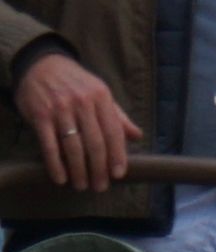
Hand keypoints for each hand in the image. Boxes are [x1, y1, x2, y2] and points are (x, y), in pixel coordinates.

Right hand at [13, 51, 129, 194]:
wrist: (42, 65)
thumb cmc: (75, 83)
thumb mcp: (100, 93)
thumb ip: (117, 116)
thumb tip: (138, 135)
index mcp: (102, 98)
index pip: (113, 131)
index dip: (118, 155)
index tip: (119, 174)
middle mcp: (83, 104)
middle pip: (95, 142)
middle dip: (99, 168)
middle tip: (100, 186)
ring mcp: (61, 110)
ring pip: (74, 146)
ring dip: (79, 170)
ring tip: (82, 185)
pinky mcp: (41, 116)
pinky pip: (50, 145)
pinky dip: (56, 164)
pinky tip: (61, 177)